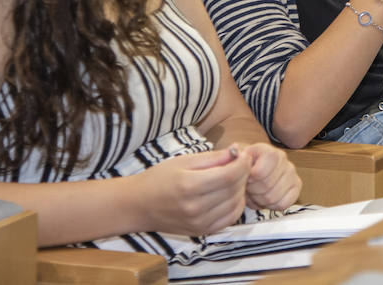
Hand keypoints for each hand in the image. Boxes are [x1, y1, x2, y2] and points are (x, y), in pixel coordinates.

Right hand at [133, 145, 251, 236]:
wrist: (138, 206)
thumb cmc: (159, 179)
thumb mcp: (184, 160)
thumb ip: (213, 157)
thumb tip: (237, 151)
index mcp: (189, 186)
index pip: (229, 175)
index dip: (243, 163)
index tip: (244, 153)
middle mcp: (195, 208)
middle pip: (234, 189)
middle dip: (243, 173)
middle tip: (241, 162)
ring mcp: (199, 223)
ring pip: (235, 204)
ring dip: (241, 189)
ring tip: (234, 177)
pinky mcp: (201, 231)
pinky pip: (229, 219)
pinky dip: (236, 205)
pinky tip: (230, 194)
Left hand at [239, 142, 300, 211]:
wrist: (250, 172)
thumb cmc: (243, 168)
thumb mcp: (234, 162)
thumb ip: (233, 157)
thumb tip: (235, 149)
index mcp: (267, 150)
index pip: (261, 171)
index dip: (251, 179)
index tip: (245, 179)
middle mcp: (282, 158)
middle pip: (267, 185)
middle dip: (253, 191)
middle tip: (248, 188)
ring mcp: (291, 172)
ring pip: (274, 196)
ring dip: (260, 199)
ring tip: (255, 192)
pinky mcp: (296, 185)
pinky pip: (284, 203)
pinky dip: (272, 205)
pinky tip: (265, 198)